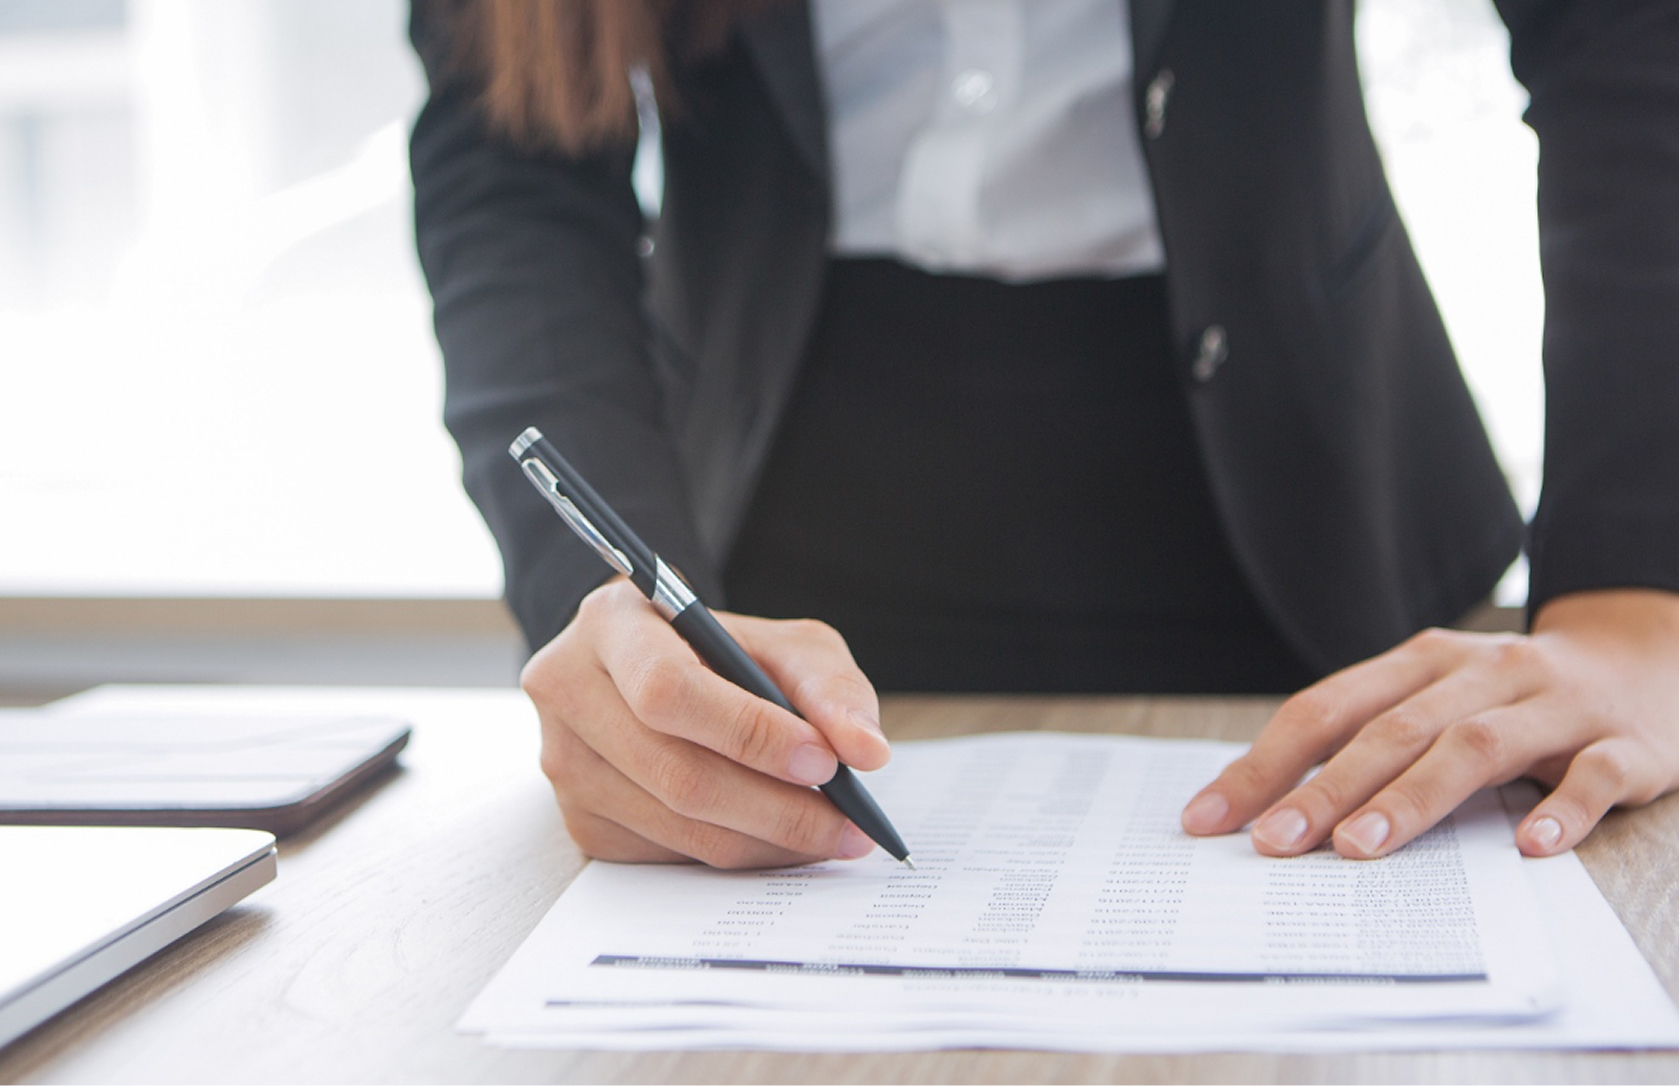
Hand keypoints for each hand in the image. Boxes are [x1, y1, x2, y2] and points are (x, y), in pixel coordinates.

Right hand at [521, 577, 890, 867]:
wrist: (659, 671)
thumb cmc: (723, 653)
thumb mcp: (784, 644)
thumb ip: (830, 687)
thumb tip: (865, 751)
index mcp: (610, 625)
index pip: (668, 690)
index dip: (748, 733)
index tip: (823, 761)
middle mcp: (567, 691)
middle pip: (673, 772)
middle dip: (776, 807)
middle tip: (848, 823)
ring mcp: (564, 763)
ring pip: (675, 825)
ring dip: (766, 841)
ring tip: (830, 835)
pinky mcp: (580, 820)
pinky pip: (667, 856)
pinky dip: (736, 854)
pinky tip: (777, 839)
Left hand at [1180, 588, 1677, 858]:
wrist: (1642, 662)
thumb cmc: (1509, 698)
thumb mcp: (1435, 699)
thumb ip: (1364, 740)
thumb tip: (1268, 804)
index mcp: (1422, 662)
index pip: (1327, 707)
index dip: (1265, 762)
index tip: (1211, 816)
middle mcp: (1482, 672)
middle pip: (1392, 730)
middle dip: (1325, 789)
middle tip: (1273, 842)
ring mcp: (1555, 705)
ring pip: (1475, 747)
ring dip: (1412, 798)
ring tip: (1360, 847)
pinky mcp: (1625, 744)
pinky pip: (1594, 775)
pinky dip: (1562, 809)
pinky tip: (1528, 847)